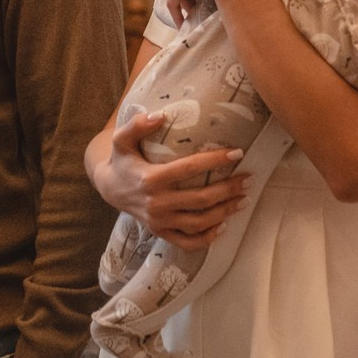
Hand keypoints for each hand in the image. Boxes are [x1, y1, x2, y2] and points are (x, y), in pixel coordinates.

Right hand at [90, 114, 248, 251]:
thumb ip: (137, 125)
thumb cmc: (122, 160)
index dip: (215, 161)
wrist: (109, 189)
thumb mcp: (122, 140)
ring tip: (243, 199)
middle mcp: (156, 204)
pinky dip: (207, 238)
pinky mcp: (160, 233)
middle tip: (248, 179)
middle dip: (229, 189)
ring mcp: (159, 222)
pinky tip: (223, 225)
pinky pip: (187, 242)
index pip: (189, 169)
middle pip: (200, 199)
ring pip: (198, 222)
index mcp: (150, 179)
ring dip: (225, 212)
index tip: (237, 153)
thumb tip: (161, 115)